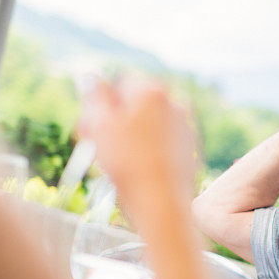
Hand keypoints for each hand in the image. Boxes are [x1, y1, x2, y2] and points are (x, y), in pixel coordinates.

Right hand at [78, 79, 196, 208]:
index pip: (119, 84)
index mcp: (152, 91)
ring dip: (127, 137)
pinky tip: (134, 169)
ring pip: (147, 125)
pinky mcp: (189, 148)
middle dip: (112, 122)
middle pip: (135, 106)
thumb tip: (90, 77)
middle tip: (94, 145)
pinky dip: (146, 150)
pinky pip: (161, 142)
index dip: (99, 106)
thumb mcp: (101, 124)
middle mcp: (175, 102)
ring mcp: (185, 126)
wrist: (162, 201)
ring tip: (112, 162)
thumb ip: (95, 96)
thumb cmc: (129, 162)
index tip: (89, 127)